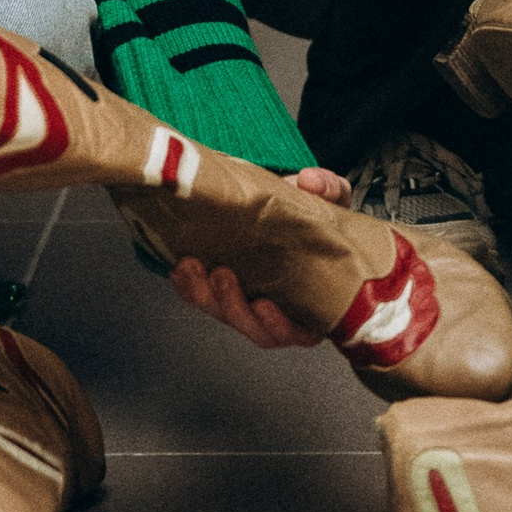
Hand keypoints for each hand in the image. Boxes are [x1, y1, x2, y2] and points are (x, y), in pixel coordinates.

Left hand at [167, 164, 349, 347]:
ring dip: (204, 296)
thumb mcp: (332, 197)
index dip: (278, 324)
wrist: (291, 209)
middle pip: (254, 328)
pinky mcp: (222, 290)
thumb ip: (327, 187)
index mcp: (314, 301)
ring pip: (225, 315)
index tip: (264, 304)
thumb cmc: (318, 215)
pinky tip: (179, 269)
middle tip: (222, 275)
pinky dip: (188, 287)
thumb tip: (309, 181)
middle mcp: (281, 310)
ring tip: (191, 268)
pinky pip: (203, 299)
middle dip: (233, 306)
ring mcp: (250, 302)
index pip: (298, 330)